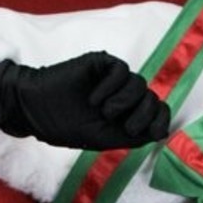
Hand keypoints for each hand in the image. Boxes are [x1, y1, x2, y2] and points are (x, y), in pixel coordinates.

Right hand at [0, 51, 170, 147]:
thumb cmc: (69, 127)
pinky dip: (111, 87)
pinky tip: (94, 98)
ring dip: (124, 102)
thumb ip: (135, 135)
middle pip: (152, 98)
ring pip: (139, 84)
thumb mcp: (106, 139)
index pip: (157, 112)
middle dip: (144, 114)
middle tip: (126, 126)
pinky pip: (121, 70)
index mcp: (126, 115)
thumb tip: (162, 130)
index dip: (159, 120)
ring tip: (102, 111)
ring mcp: (113, 79)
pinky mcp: (102, 63)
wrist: (39, 110)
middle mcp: (123, 96)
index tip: (147, 131)